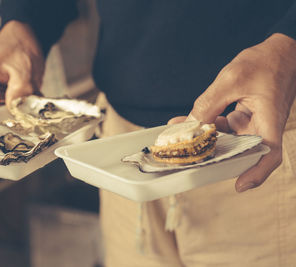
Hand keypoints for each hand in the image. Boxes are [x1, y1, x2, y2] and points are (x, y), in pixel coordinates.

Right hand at [0, 20, 44, 118]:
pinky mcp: (5, 96)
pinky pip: (12, 109)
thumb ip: (20, 92)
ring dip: (17, 116)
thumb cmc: (20, 47)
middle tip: (20, 130)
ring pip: (3, 113)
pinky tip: (33, 107)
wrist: (26, 38)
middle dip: (5, 123)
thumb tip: (17, 113)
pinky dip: (23, 110)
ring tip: (30, 115)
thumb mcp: (23, 71)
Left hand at [187, 33, 295, 191]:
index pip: (269, 155)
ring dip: (206, 141)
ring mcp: (254, 123)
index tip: (239, 185)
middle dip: (218, 159)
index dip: (257, 173)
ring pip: (229, 140)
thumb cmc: (264, 62)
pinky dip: (207, 126)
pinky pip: (224, 127)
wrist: (278, 52)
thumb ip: (209, 103)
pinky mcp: (245, 117)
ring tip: (181, 139)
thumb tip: (189, 124)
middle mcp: (264, 127)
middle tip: (193, 163)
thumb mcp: (231, 80)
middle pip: (243, 153)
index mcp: (270, 120)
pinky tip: (187, 122)